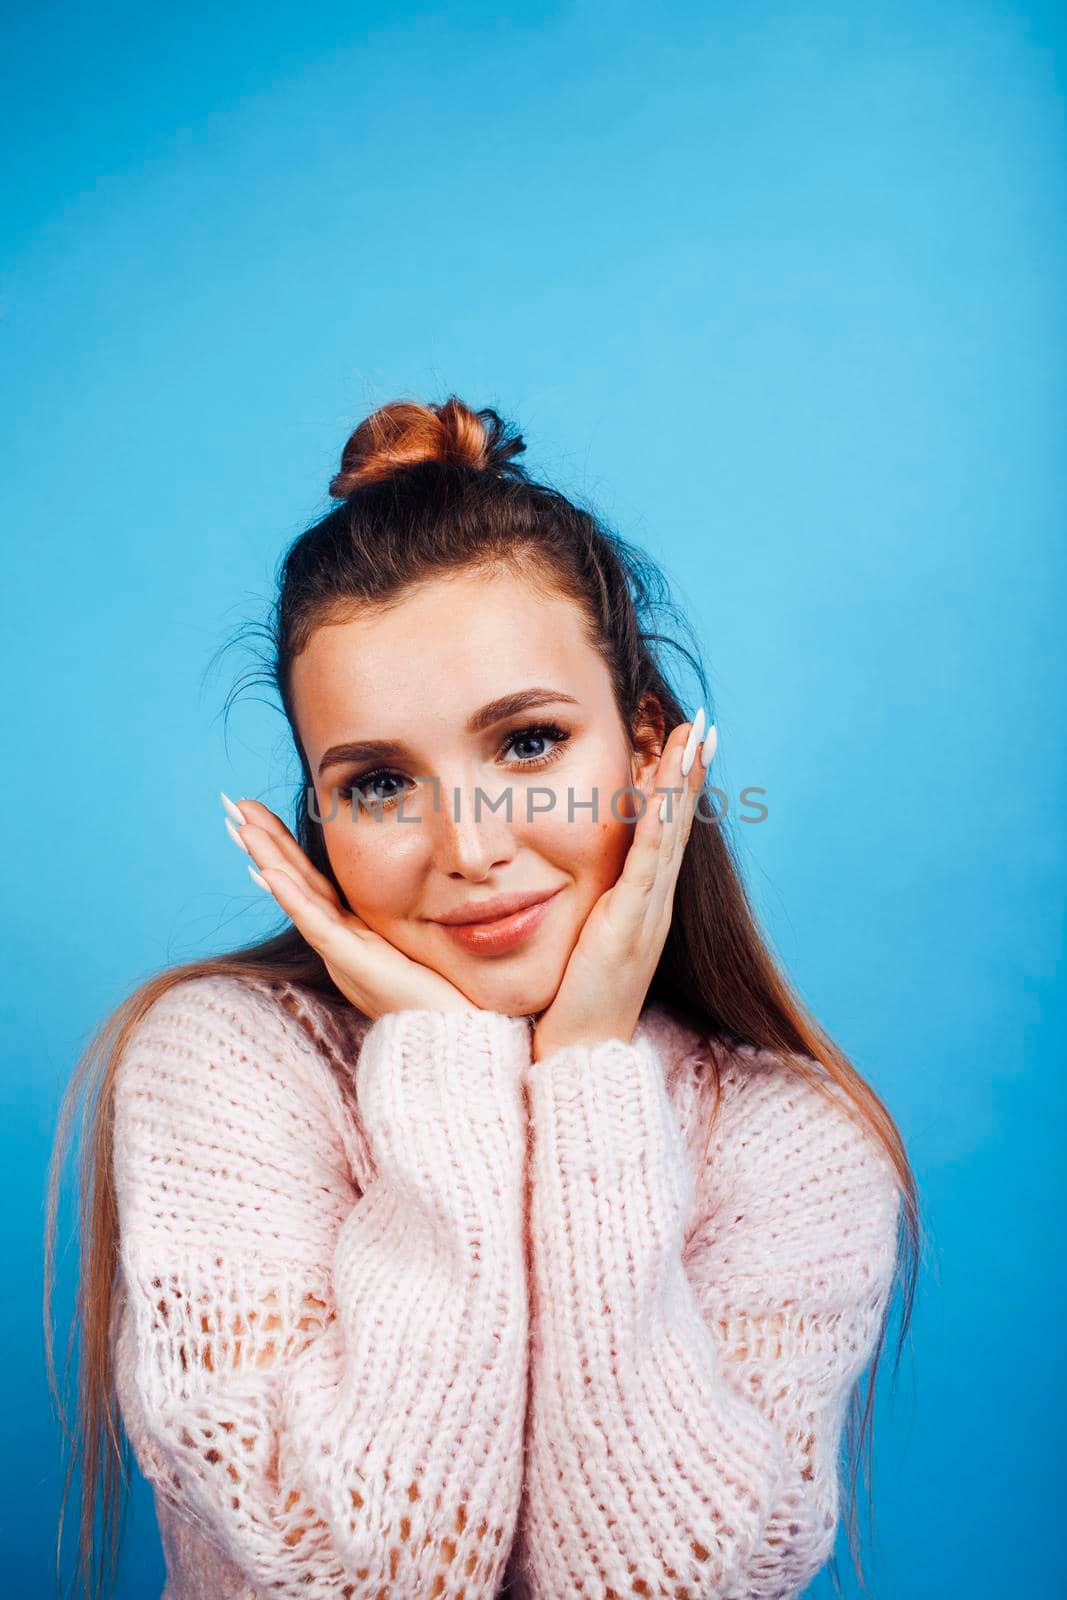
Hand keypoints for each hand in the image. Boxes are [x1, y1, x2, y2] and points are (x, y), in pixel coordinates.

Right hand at [222, 796, 477, 1020]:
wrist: (459, 1042)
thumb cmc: (447, 997)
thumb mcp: (419, 945)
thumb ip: (406, 920)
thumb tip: (420, 885)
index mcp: (353, 936)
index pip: (311, 882)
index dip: (284, 848)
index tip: (257, 815)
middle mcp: (340, 945)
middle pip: (294, 883)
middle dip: (263, 843)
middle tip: (232, 806)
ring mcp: (344, 956)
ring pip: (298, 899)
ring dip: (267, 860)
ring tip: (240, 826)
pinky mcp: (356, 966)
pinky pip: (319, 928)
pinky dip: (293, 899)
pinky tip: (269, 874)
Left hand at [530, 710, 714, 1061]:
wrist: (578, 1058)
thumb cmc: (570, 1007)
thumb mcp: (578, 944)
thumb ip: (577, 910)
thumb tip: (552, 879)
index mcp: (639, 906)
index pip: (660, 833)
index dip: (673, 788)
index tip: (681, 743)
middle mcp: (652, 903)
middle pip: (678, 823)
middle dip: (691, 771)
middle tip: (704, 722)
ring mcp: (648, 911)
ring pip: (672, 832)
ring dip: (685, 780)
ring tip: (699, 734)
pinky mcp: (633, 921)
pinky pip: (651, 857)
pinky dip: (663, 817)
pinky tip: (667, 783)